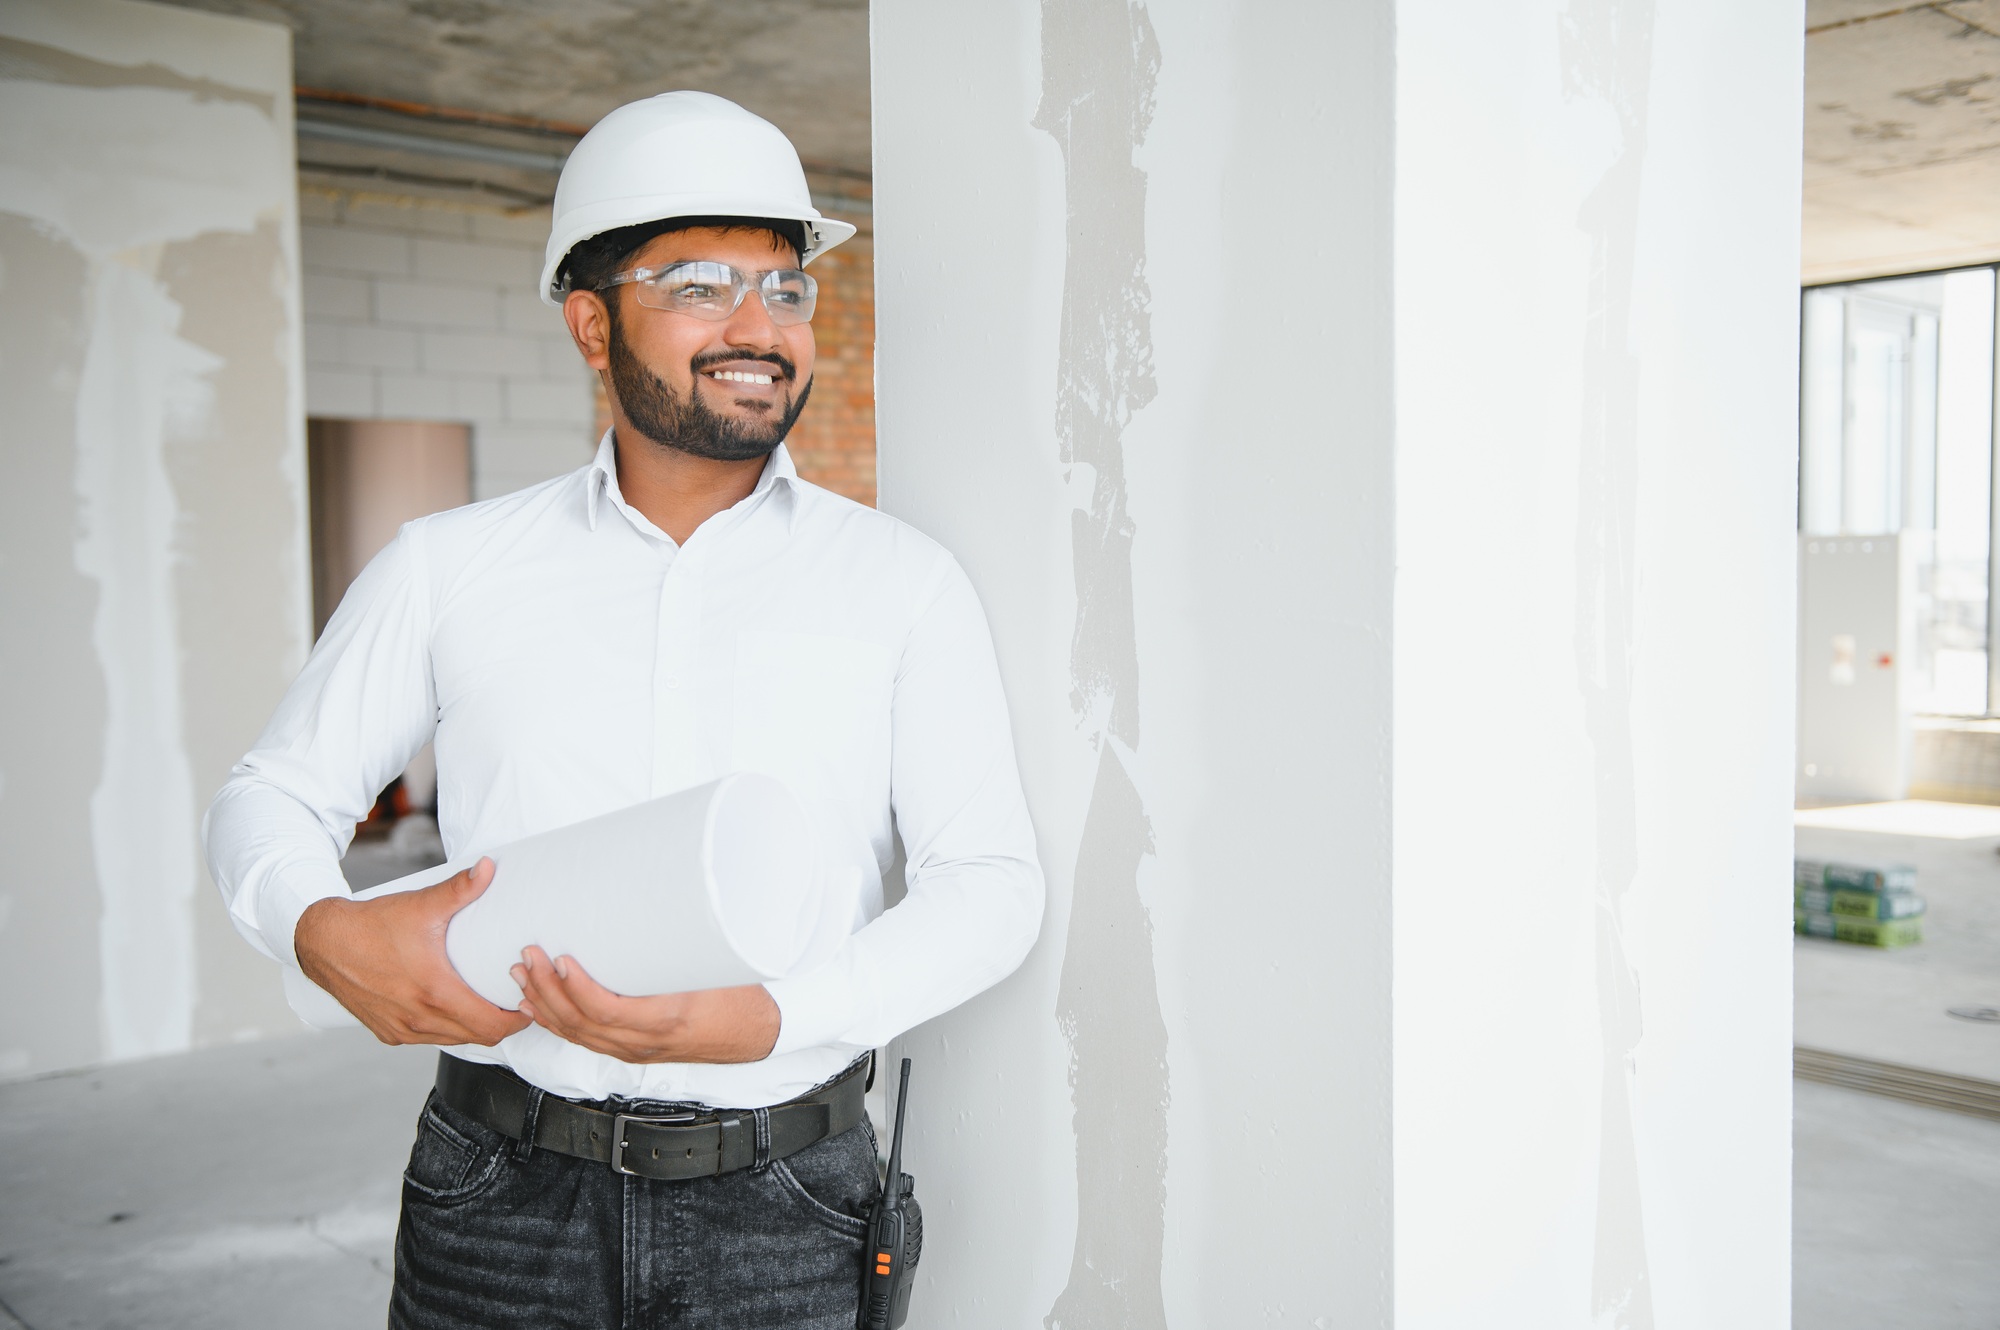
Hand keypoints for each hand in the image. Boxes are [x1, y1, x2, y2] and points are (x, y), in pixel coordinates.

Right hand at [295, 858, 530, 1047]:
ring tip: (490, 1006)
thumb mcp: (421, 905)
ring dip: (474, 1029)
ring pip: (453, 1040)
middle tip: (517, 1004)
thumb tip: (489, 867)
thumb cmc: (372, 925)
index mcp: (434, 992)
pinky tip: (454, 1009)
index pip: (489, 1025)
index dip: (517, 1020)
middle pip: (477, 1037)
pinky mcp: (387, 1032)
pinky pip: (428, 1038)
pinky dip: (447, 1029)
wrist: (324, 942)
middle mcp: (418, 1018)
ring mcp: (401, 1029)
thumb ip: (460, 889)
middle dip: (502, 1025)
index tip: (530, 1004)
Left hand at [510, 947, 780, 1063]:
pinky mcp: (628, 1049)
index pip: (607, 1011)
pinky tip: (536, 1007)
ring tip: (522, 975)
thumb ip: (684, 941)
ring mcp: (632, 1050)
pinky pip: (583, 1040)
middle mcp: (642, 1041)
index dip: (577, 988)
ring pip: (575, 1034)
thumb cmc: (737, 1000)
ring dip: (543, 1005)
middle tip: (528, 957)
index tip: (561, 959)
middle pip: (580, 1023)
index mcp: (665, 1019)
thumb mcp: (713, 968)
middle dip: (546, 990)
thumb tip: (660, 894)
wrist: (751, 1034)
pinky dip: (555, 1023)